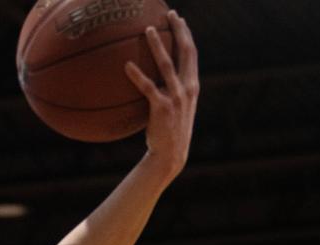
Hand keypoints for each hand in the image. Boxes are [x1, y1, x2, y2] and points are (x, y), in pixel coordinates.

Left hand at [125, 10, 198, 179]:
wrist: (170, 155)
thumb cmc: (169, 132)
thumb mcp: (176, 108)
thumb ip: (171, 91)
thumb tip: (157, 78)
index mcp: (192, 86)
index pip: (192, 53)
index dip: (186, 34)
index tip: (179, 19)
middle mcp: (187, 88)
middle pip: (185, 51)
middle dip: (179, 30)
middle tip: (169, 14)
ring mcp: (176, 97)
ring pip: (166, 64)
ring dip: (157, 44)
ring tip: (147, 29)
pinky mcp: (162, 108)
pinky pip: (147, 87)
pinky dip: (137, 76)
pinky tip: (127, 65)